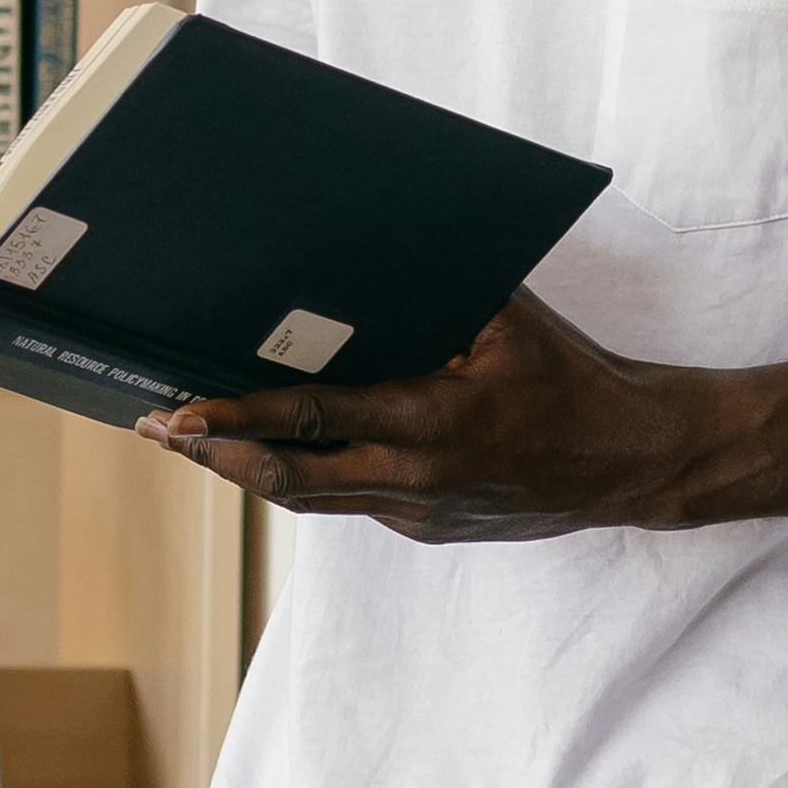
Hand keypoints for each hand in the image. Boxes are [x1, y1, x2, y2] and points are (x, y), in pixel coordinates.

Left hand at [151, 294, 738, 538]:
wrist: (629, 460)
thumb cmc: (569, 377)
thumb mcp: (504, 321)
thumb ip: (434, 296)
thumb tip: (360, 260)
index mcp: (431, 420)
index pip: (311, 421)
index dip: (236, 422)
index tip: (181, 414)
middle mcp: (415, 477)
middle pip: (288, 477)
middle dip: (215, 455)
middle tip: (159, 431)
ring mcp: (418, 512)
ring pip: (312, 497)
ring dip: (249, 469)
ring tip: (195, 440)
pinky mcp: (424, 528)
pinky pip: (350, 500)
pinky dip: (307, 473)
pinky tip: (272, 448)